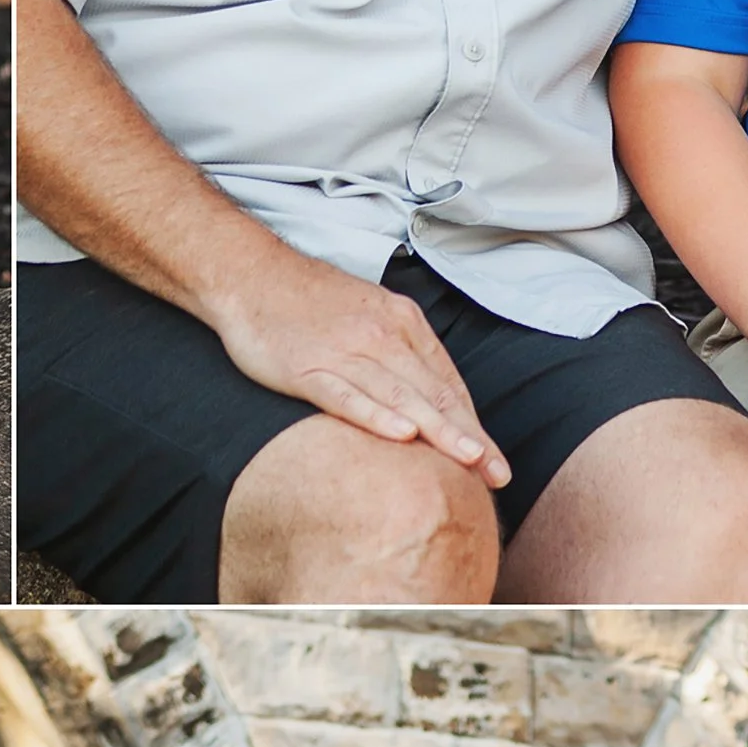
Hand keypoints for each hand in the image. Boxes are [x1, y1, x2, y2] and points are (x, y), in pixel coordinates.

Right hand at [209, 251, 509, 486]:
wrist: (251, 273)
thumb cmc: (309, 300)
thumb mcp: (370, 312)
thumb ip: (401, 351)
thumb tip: (428, 399)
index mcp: (402, 322)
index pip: (446, 383)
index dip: (473, 424)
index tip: (494, 461)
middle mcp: (380, 336)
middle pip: (432, 394)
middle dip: (469, 436)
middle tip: (496, 473)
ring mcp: (344, 351)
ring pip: (400, 396)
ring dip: (437, 431)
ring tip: (468, 460)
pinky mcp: (307, 367)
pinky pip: (346, 395)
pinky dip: (375, 415)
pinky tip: (400, 436)